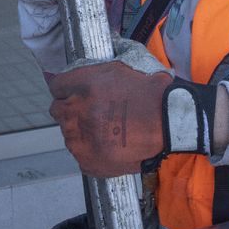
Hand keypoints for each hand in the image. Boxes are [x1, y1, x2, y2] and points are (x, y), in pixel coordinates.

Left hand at [48, 61, 170, 176]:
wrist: (171, 122)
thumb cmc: (151, 93)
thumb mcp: (120, 67)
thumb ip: (90, 68)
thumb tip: (59, 71)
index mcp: (82, 85)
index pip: (57, 86)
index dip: (69, 90)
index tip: (79, 94)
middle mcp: (76, 112)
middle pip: (58, 111)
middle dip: (74, 110)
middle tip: (98, 113)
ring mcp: (80, 139)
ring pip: (69, 134)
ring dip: (82, 132)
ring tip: (110, 130)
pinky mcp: (88, 162)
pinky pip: (81, 155)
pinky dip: (92, 151)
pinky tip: (112, 145)